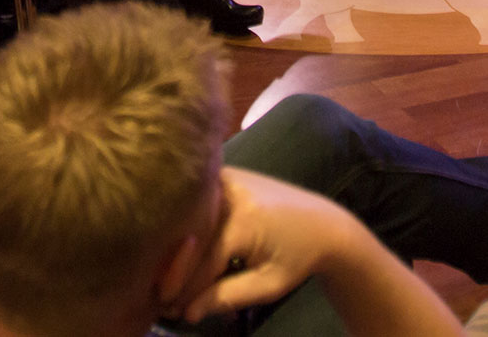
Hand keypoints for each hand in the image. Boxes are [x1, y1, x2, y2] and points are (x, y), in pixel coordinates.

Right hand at [165, 168, 360, 322]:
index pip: (201, 261)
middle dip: (175, 268)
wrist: (323, 224)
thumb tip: (188, 312)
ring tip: (168, 274)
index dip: (183, 289)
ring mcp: (225, 178)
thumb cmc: (298, 257)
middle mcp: (228, 191)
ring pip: (189, 217)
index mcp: (243, 220)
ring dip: (177, 245)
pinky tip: (180, 247)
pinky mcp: (223, 175)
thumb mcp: (268, 284)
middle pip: (190, 236)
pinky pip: (196, 204)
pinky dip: (188, 226)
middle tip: (164, 297)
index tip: (170, 310)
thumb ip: (228, 296)